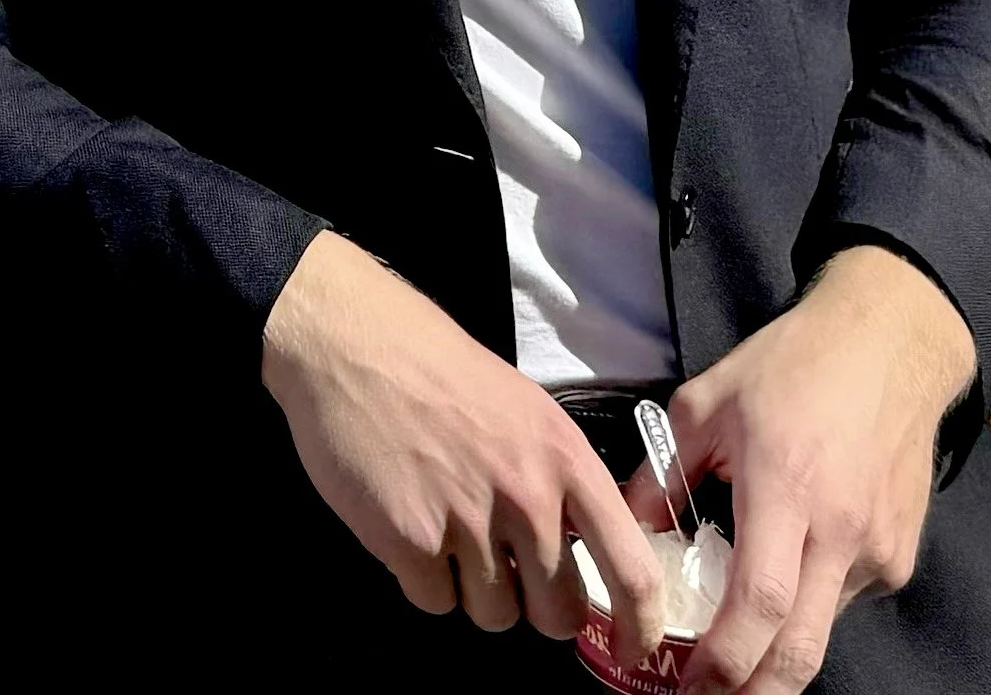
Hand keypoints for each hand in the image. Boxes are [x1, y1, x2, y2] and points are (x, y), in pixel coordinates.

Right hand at [262, 231, 666, 661]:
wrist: (351, 340)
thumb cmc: (437, 366)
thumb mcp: (524, 409)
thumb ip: (557, 479)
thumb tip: (577, 550)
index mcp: (564, 456)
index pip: (632, 568)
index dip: (639, 626)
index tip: (632, 651)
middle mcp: (527, 495)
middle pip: (557, 613)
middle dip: (534, 603)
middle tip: (504, 565)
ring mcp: (467, 521)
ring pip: (494, 614)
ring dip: (471, 587)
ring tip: (444, 524)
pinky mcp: (409, 541)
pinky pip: (434, 600)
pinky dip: (422, 576)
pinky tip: (407, 523)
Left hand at [645, 244, 975, 691]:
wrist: (890, 342)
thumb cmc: (791, 364)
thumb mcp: (707, 401)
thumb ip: (664, 473)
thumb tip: (629, 531)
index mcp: (786, 487)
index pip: (760, 604)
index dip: (724, 661)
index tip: (688, 684)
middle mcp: (840, 530)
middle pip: (801, 651)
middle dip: (754, 693)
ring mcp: (878, 548)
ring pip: (821, 628)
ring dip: (779, 645)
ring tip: (737, 630)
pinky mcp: (900, 555)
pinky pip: (844, 599)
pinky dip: (809, 604)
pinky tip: (789, 568)